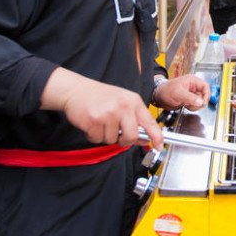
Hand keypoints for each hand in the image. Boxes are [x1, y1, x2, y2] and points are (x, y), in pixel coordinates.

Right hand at [42, 68, 163, 148]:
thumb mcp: (122, 102)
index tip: (159, 146)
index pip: (150, 122)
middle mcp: (123, 107)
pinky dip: (93, 135)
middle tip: (117, 135)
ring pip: (112, 140)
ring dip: (105, 136)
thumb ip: (135, 119)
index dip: (157, 136)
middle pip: (132, 136)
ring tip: (100, 122)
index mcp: (133, 101)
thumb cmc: (100, 96)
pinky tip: (92, 124)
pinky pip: (97, 139)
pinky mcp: (94, 120)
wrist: (76, 90)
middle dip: (125, 141)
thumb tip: (145, 139)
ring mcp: (109, 113)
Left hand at [154, 75, 208, 111]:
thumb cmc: (166, 90)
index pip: (205, 86)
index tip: (203, 102)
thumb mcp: (178, 93)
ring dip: (196, 105)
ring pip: (200, 101)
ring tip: (187, 105)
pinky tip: (186, 106)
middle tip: (193, 105)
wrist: (159, 97)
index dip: (206, 94)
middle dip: (200, 102)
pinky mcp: (189, 100)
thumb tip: (200, 102)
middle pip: (204, 95)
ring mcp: (192, 94)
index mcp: (192, 81)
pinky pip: (196, 105)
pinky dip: (193, 107)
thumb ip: (190, 98)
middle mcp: (193, 87)